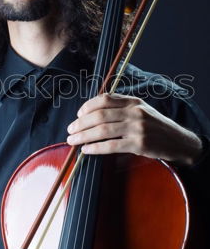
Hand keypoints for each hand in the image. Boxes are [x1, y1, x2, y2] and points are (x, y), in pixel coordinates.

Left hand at [67, 93, 202, 166]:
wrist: (178, 141)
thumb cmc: (155, 126)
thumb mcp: (141, 110)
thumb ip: (121, 107)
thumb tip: (93, 111)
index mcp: (133, 101)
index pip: (104, 99)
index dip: (87, 107)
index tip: (78, 115)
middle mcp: (134, 112)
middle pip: (99, 115)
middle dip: (80, 123)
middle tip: (70, 130)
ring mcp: (137, 128)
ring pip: (102, 130)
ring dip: (83, 136)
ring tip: (72, 141)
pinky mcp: (139, 144)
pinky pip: (111, 146)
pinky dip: (95, 148)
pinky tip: (86, 150)